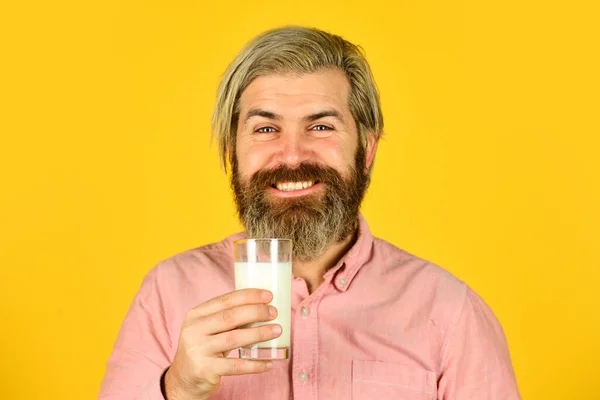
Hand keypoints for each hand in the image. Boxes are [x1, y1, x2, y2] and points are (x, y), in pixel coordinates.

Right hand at [164, 289, 279, 399]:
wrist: (183, 379)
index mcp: (196, 314)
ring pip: (234, 338)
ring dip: (259, 333)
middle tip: (274, 312)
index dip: (249, 296)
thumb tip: (262, 307)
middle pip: (230, 316)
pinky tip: (269, 363)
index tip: (268, 296)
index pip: (225, 300)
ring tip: (277, 330)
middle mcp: (194, 330)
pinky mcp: (204, 369)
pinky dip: (254, 364)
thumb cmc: (203, 348)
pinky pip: (235, 366)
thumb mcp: (207, 329)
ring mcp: (198, 350)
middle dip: (256, 312)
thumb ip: (226, 319)